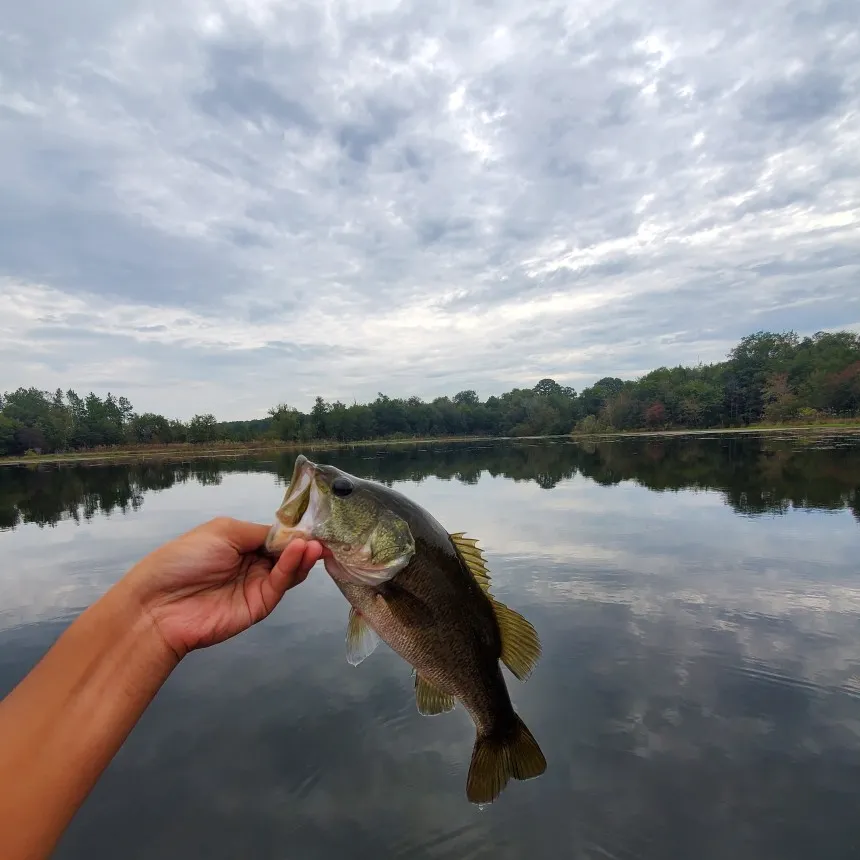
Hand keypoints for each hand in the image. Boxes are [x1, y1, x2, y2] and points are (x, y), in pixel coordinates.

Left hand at [123, 516, 323, 659]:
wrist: (159, 605)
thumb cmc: (185, 558)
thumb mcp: (223, 531)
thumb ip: (261, 532)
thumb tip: (292, 534)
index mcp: (241, 542)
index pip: (276, 534)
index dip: (293, 529)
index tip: (315, 521)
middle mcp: (252, 562)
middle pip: (287, 552)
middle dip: (304, 542)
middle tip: (323, 535)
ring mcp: (257, 584)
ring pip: (289, 569)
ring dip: (304, 555)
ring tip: (315, 545)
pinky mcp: (260, 605)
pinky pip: (280, 584)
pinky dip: (293, 567)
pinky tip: (299, 553)